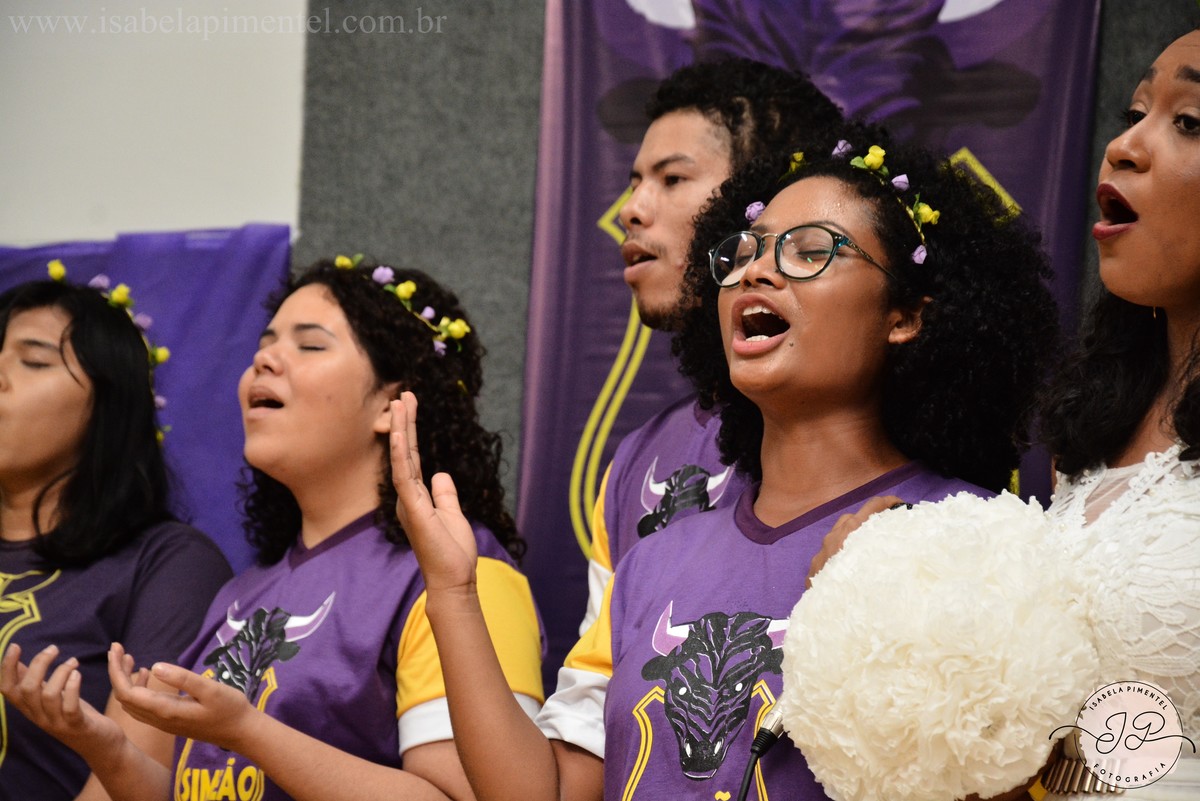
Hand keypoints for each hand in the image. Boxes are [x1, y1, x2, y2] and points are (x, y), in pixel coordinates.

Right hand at [0, 643, 123, 757]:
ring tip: (73, 661)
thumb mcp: (51, 697)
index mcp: (30, 708)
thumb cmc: (75, 715)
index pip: (8, 690)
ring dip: (60, 672)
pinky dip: (72, 688)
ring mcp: (56, 722)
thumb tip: (17, 664)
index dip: (7, 668)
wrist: (100, 743)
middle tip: (54, 648)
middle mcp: (38, 717)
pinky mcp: (76, 725)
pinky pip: (69, 707)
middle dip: (39, 664)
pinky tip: (77, 675)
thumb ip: (35, 683)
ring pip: (47, 696)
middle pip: (27, 689)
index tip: (15, 646)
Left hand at [108, 643, 255, 752]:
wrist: (241, 732)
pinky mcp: (170, 721)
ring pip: (132, 703)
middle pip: (124, 698)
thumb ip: (183, 679)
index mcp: (166, 711)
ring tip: (129, 658)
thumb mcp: (210, 690)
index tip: (116, 648)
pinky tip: (148, 674)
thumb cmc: (230, 708)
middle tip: (118, 648)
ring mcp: (164, 723)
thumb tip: (155, 666)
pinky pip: (143, 706)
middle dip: (116, 673)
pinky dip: (137, 688)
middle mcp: (159, 720)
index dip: (116, 671)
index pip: (128, 693)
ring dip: (125, 681)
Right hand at [390, 392, 479, 593]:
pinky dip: (402, 453)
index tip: (410, 407)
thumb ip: (445, 494)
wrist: (453, 579)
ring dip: (401, 430)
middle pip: (406, 452)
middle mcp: (408, 497)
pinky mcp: (413, 509)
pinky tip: (401, 433)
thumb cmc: (453, 552)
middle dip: (404, 422)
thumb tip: (441, 474)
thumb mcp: (453, 514)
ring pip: (402, 458)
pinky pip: (404, 475)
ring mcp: (408, 502)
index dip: (411, 432)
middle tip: (403, 395)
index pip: (413, 458)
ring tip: (400, 403)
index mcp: (417, 497)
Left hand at [806, 495, 905, 588]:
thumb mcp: (879, 570)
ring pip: (836, 536)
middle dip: (866, 520)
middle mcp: (833, 539)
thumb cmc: (858, 595)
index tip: (900, 504)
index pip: (871, 507)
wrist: (826, 616)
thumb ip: (888, 557)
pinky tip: (850, 574)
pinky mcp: (813, 569)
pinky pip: (828, 557)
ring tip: (867, 554)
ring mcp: (821, 553)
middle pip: (850, 519)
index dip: (886, 502)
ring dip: (851, 540)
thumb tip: (902, 553)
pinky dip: (840, 559)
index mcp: (851, 534)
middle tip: (883, 531)